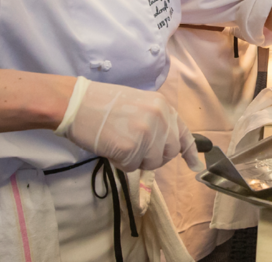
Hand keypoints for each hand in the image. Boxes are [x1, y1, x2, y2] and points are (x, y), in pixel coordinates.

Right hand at [56, 79, 201, 172]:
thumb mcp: (138, 103)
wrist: (76, 103)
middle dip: (154, 157)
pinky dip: (120, 163)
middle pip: (169, 153)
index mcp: (162, 105)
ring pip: (151, 163)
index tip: (194, 165)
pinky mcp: (131, 148)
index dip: (189, 151)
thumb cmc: (102, 103)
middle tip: (134, 148)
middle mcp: (159, 118)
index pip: (183, 132)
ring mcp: (146, 133)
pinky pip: (132, 168)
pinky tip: (110, 146)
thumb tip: (167, 144)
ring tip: (119, 142)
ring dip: (135, 160)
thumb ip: (156, 120)